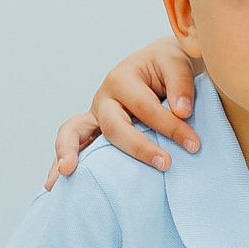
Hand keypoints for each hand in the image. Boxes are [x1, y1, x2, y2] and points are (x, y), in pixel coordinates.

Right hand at [44, 39, 198, 187]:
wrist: (157, 65)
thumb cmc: (167, 66)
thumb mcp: (177, 63)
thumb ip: (181, 84)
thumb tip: (182, 112)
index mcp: (122, 78)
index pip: (146, 108)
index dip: (171, 127)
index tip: (194, 144)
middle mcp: (103, 98)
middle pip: (114, 126)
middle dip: (139, 147)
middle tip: (165, 164)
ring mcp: (95, 116)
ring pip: (74, 133)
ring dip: (69, 153)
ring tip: (67, 173)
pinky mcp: (94, 131)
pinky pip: (73, 146)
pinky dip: (61, 162)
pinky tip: (54, 184)